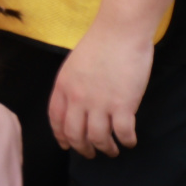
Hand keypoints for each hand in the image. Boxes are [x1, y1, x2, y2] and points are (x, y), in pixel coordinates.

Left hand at [47, 20, 153, 157]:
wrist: (119, 31)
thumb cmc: (100, 43)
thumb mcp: (74, 64)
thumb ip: (72, 85)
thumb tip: (76, 105)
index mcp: (63, 86)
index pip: (56, 119)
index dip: (60, 136)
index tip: (66, 145)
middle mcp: (77, 97)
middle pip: (74, 134)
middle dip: (82, 149)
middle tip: (91, 154)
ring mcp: (100, 103)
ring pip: (98, 139)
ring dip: (105, 149)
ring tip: (112, 150)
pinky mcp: (123, 105)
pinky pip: (123, 133)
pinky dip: (126, 141)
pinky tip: (129, 141)